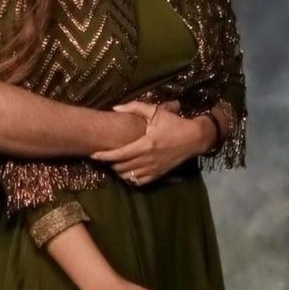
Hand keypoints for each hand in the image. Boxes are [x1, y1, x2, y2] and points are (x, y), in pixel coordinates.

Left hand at [92, 100, 214, 184]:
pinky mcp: (159, 174)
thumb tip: (115, 107)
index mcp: (146, 144)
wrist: (194, 138)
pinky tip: (127, 171)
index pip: (120, 154)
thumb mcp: (156, 112)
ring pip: (129, 176)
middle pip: (121, 167)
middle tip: (103, 156)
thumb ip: (135, 108)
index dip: (104, 156)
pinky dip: (130, 179)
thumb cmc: (174, 123)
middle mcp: (149, 159)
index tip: (94, 155)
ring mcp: (154, 168)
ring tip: (114, 163)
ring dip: (118, 171)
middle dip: (109, 163)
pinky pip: (139, 182)